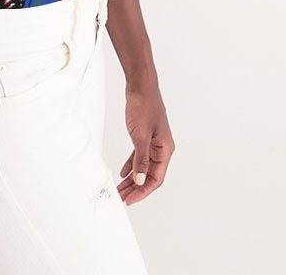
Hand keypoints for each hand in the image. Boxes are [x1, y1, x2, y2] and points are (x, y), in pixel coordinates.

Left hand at [117, 85, 175, 204]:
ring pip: (143, 166)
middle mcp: (162, 148)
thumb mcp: (140, 136)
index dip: (143, 191)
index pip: (156, 178)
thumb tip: (140, 181)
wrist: (140, 86)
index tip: (130, 200)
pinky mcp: (146, 136)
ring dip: (132, 178)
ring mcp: (154, 142)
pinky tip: (122, 172)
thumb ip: (141, 160)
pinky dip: (131, 165)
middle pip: (149, 175)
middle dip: (136, 188)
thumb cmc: (144, 107)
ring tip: (120, 189)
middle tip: (121, 198)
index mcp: (165, 149)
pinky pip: (139, 156)